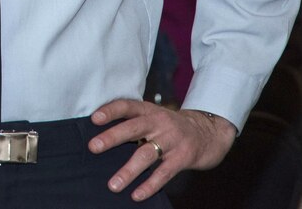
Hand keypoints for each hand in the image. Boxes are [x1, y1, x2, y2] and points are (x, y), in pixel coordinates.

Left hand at [88, 99, 236, 201]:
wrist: (208, 132)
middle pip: (133, 128)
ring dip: (128, 170)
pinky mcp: (183, 158)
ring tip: (113, 185)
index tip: (94, 118)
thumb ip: (132, 121)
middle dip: (113, 137)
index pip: (127, 106)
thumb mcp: (153, 116)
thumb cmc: (170, 126)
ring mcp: (172, 140)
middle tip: (93, 147)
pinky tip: (136, 195)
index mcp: (149, 110)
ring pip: (147, 154)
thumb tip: (101, 135)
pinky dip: (149, 185)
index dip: (111, 111)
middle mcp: (159, 123)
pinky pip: (164, 173)